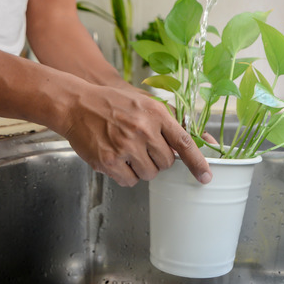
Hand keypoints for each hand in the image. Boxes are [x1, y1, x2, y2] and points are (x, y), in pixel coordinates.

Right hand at [60, 83, 211, 186]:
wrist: (77, 104)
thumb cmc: (112, 103)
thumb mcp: (144, 103)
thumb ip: (166, 123)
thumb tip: (188, 145)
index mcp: (156, 113)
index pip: (184, 142)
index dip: (197, 162)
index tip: (206, 176)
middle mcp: (143, 130)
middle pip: (166, 163)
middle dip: (158, 160)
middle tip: (143, 148)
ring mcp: (126, 146)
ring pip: (149, 174)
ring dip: (142, 168)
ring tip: (128, 152)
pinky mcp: (109, 161)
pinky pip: (129, 180)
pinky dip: (125, 175)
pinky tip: (117, 159)